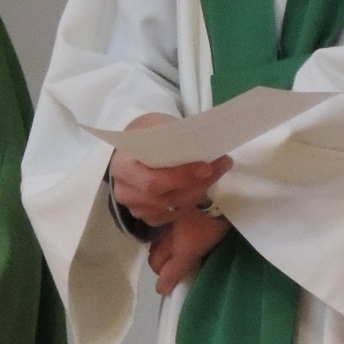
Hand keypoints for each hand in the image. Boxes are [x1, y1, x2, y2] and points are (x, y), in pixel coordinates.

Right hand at [109, 113, 232, 228]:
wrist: (134, 148)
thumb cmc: (146, 136)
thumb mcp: (156, 127)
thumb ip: (174, 137)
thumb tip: (204, 143)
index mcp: (122, 168)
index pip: (151, 182)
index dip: (180, 178)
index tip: (206, 167)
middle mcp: (125, 192)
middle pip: (165, 198)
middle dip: (197, 184)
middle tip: (221, 166)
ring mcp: (136, 207)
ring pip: (172, 208)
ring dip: (199, 192)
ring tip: (217, 171)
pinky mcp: (148, 216)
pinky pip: (173, 215)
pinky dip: (191, 202)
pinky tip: (203, 185)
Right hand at [148, 208, 230, 297]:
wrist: (216, 191)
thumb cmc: (219, 219)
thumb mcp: (212, 242)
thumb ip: (197, 255)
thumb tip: (189, 264)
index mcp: (184, 251)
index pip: (167, 275)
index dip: (164, 285)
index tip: (164, 289)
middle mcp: (169, 241)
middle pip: (155, 262)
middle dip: (159, 269)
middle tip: (169, 269)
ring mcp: (165, 227)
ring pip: (152, 247)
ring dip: (157, 254)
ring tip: (167, 253)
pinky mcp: (164, 214)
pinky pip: (156, 232)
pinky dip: (159, 238)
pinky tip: (165, 236)